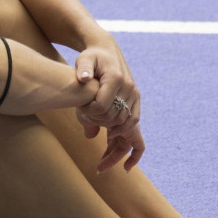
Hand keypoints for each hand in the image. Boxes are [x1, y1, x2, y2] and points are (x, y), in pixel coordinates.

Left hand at [74, 42, 144, 171]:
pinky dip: (129, 144)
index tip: (82, 117)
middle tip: (97, 166)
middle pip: (120, 124)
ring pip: (131, 130)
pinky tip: (120, 159)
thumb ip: (83, 69)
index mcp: (117, 80)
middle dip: (109, 146)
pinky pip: (135, 128)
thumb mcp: (84, 59)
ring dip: (119, 150)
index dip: (91, 115)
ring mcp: (134, 98)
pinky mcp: (134, 103)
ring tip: (103, 166)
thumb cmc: (92, 56)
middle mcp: (130, 91)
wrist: (106, 50)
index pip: (104, 107)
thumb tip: (83, 78)